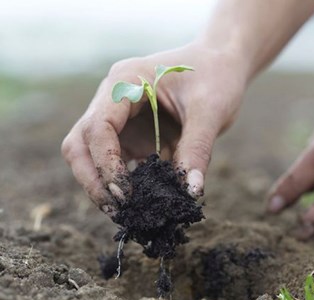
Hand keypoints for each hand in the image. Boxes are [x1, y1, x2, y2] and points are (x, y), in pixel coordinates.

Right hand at [62, 42, 246, 216]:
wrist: (221, 63)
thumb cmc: (216, 76)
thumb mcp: (210, 111)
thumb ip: (197, 150)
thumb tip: (189, 193)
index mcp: (125, 81)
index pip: (97, 127)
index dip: (106, 164)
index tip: (126, 194)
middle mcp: (114, 98)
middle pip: (82, 142)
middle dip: (93, 179)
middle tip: (117, 210)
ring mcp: (122, 116)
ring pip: (93, 154)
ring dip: (105, 184)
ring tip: (129, 212)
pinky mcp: (134, 131)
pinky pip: (120, 159)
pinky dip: (127, 180)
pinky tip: (144, 199)